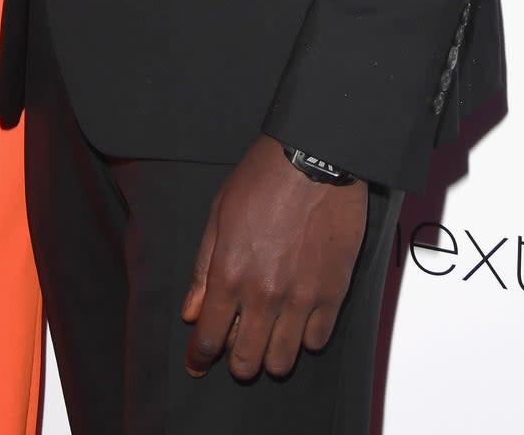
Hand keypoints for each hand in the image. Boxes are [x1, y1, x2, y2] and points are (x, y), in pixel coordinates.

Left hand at [181, 134, 367, 380]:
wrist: (314, 159)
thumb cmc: (263, 179)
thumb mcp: (218, 215)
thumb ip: (203, 269)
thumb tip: (191, 311)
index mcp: (230, 274)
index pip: (208, 338)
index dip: (199, 357)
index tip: (197, 363)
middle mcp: (263, 294)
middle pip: (246, 361)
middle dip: (236, 361)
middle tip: (235, 348)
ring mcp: (300, 298)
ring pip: (282, 361)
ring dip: (270, 355)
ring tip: (268, 334)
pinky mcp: (333, 294)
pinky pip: (317, 341)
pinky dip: (305, 337)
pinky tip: (298, 318)